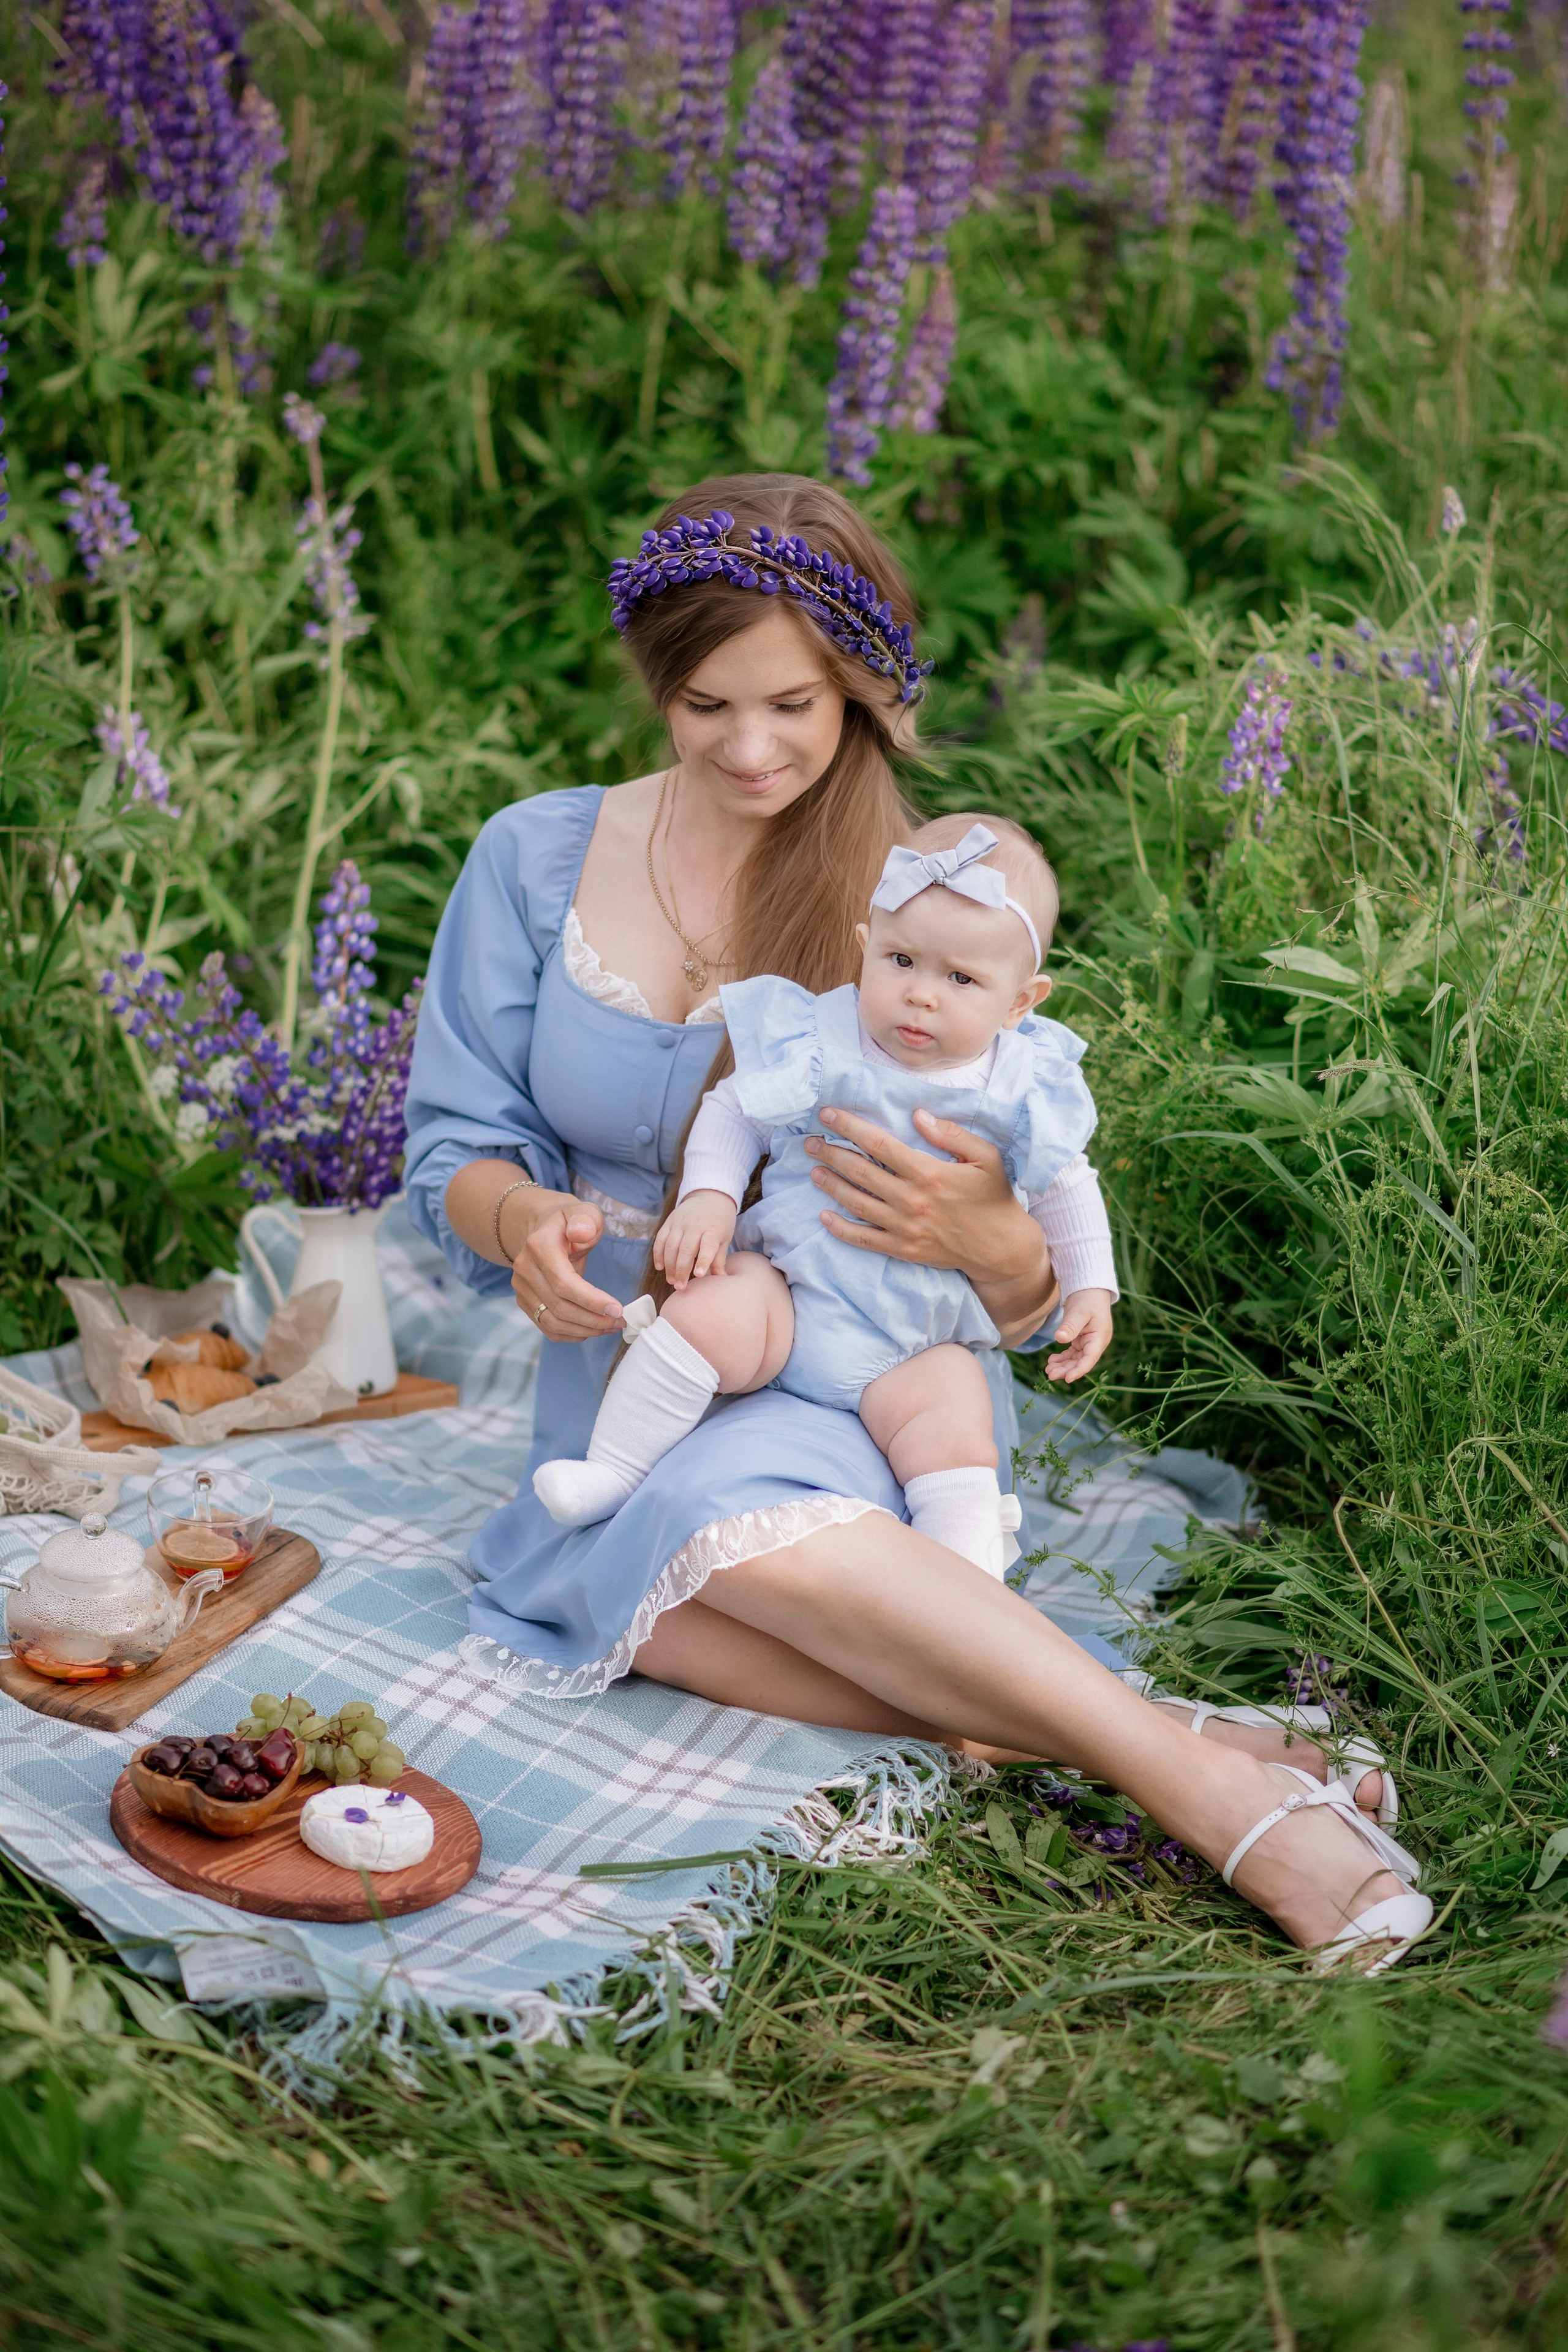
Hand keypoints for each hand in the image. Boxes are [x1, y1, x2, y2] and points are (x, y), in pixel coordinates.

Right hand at [504, 1189, 624, 1342]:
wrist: (543, 1229)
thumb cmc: (569, 1222)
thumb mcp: (583, 1211)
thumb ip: (585, 1219)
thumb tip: (581, 1233)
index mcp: (539, 1246)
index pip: (564, 1283)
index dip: (591, 1300)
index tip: (618, 1309)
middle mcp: (524, 1269)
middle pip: (559, 1307)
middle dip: (594, 1319)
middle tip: (621, 1320)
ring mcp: (522, 1288)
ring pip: (553, 1322)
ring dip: (586, 1330)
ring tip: (611, 1325)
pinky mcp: (525, 1302)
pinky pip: (547, 1327)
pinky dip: (572, 1334)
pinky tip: (593, 1329)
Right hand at [654, 1191, 736, 1287]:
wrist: (709, 1197)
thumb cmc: (719, 1222)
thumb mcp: (724, 1238)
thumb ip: (719, 1258)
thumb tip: (721, 1278)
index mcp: (712, 1229)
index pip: (707, 1246)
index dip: (703, 1261)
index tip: (699, 1275)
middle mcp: (695, 1225)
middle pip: (686, 1250)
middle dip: (681, 1270)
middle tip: (680, 1286)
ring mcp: (680, 1223)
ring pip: (671, 1247)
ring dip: (669, 1266)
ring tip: (671, 1280)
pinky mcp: (669, 1222)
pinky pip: (660, 1239)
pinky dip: (658, 1254)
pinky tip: (660, 1267)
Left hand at [803, 1105, 1039, 1284]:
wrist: (1001, 1248)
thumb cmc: (993, 1197)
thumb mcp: (985, 1157)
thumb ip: (951, 1134)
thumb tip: (918, 1115)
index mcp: (928, 1172)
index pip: (878, 1143)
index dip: (849, 1127)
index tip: (828, 1115)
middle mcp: (911, 1200)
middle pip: (860, 1171)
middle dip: (831, 1153)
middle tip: (810, 1142)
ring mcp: (905, 1227)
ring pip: (857, 1203)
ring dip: (831, 1185)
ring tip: (814, 1170)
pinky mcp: (903, 1249)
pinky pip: (864, 1239)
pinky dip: (841, 1229)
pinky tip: (824, 1216)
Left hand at [1045, 1289, 1114, 1382]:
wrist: (1089, 1289)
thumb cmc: (1087, 1299)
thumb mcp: (1079, 1312)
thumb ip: (1070, 1326)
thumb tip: (1059, 1339)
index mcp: (1099, 1337)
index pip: (1090, 1358)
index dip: (1079, 1370)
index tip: (1067, 1378)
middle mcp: (1096, 1343)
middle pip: (1081, 1362)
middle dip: (1066, 1370)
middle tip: (1050, 1375)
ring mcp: (1089, 1342)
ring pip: (1076, 1359)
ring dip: (1063, 1366)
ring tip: (1048, 1370)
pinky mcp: (1081, 1340)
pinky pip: (1072, 1353)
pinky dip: (1063, 1358)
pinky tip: (1052, 1360)